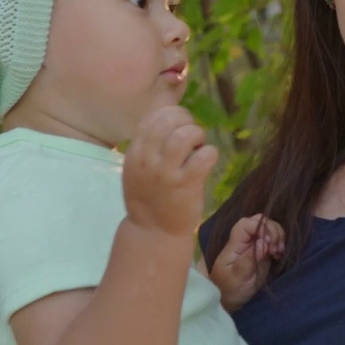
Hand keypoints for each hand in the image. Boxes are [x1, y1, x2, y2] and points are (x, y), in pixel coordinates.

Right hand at [122, 105, 218, 239]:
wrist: (153, 232)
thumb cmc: (150, 196)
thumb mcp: (139, 168)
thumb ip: (149, 144)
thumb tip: (169, 112)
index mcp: (135, 154)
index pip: (151, 118)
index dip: (170, 112)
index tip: (179, 122)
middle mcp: (148, 161)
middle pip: (168, 120)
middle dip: (186, 120)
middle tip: (191, 134)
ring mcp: (166, 174)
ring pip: (185, 135)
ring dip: (197, 135)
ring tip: (198, 146)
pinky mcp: (187, 185)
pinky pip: (204, 156)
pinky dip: (210, 152)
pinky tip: (206, 160)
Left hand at [209, 214, 285, 311]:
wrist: (229, 299)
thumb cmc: (230, 289)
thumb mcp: (237, 277)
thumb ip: (249, 259)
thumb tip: (262, 242)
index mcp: (234, 244)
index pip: (246, 224)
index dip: (260, 227)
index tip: (268, 243)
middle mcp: (244, 240)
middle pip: (260, 221)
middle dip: (273, 231)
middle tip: (275, 249)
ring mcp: (254, 244)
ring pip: (269, 227)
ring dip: (278, 236)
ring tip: (278, 252)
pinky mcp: (262, 251)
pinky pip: (273, 238)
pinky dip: (279, 243)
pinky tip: (279, 254)